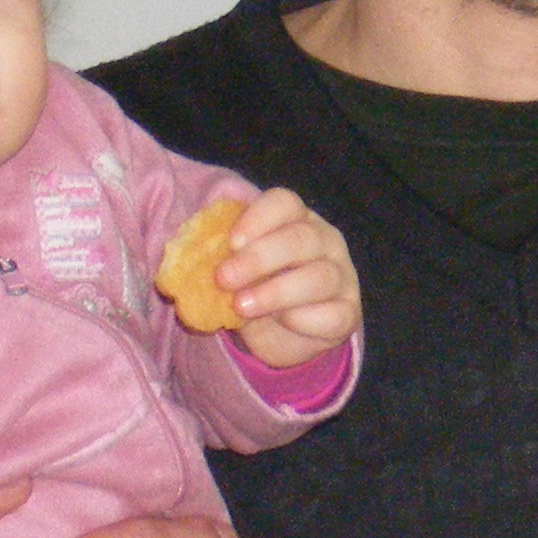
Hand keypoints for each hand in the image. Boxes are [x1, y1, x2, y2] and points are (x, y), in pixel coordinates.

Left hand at [214, 188, 359, 368]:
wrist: (284, 334)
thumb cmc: (257, 290)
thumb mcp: (237, 272)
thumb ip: (223, 261)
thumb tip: (190, 264)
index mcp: (296, 220)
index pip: (285, 203)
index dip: (258, 218)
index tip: (231, 242)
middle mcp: (325, 242)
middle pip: (301, 238)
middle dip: (259, 258)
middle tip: (224, 279)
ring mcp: (341, 277)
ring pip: (319, 277)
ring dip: (276, 292)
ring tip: (242, 307)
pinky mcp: (347, 313)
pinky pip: (333, 314)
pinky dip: (303, 320)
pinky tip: (283, 323)